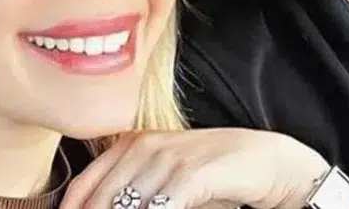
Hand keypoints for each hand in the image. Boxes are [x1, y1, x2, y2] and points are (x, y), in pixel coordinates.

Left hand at [60, 128, 331, 208]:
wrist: (266, 162)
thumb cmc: (213, 175)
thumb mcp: (165, 179)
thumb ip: (133, 193)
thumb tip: (94, 208)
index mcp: (130, 145)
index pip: (82, 188)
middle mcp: (144, 148)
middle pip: (101, 202)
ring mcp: (168, 159)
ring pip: (126, 208)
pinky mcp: (191, 174)